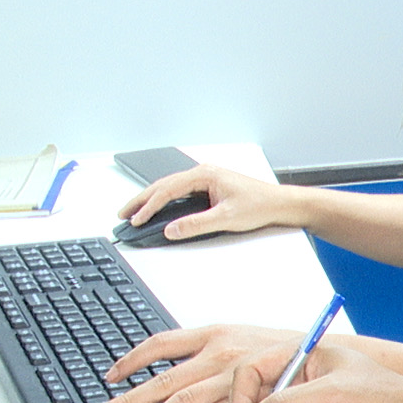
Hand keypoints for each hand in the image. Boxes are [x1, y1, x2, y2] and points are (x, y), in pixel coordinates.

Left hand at [94, 324, 302, 402]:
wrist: (343, 364)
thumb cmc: (299, 357)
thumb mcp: (256, 345)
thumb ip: (225, 364)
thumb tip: (192, 379)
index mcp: (218, 335)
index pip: (164, 343)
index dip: (134, 358)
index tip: (112, 373)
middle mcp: (222, 355)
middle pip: (166, 379)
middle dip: (132, 399)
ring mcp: (235, 381)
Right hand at [117, 164, 307, 241]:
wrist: (279, 204)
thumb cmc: (259, 205)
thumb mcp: (226, 217)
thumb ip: (197, 224)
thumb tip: (172, 229)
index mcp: (204, 174)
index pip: (168, 190)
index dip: (149, 206)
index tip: (135, 219)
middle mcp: (203, 173)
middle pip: (164, 186)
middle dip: (141, 200)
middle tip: (122, 214)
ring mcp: (205, 180)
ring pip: (170, 188)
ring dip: (151, 200)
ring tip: (134, 212)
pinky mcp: (209, 188)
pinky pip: (180, 193)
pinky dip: (165, 201)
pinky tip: (158, 210)